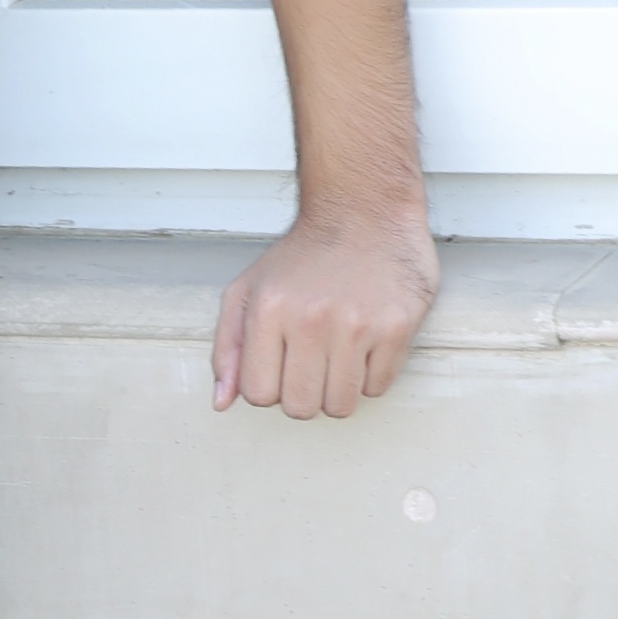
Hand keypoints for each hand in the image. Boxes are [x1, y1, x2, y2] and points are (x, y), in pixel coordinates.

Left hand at [213, 207, 437, 420]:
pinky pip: (378, 388)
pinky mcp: (396, 327)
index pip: (258, 395)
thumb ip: (227, 348)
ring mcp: (356, 325)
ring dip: (337, 390)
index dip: (269, 387)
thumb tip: (221, 402)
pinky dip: (370, 376)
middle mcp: (311, 320)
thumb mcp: (247, 290)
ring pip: (341, 406)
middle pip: (300, 408)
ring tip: (337, 354)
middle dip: (303, 393)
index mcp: (268, 311)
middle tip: (310, 363)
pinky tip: (364, 344)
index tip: (280, 366)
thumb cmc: (303, 256)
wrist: (364, 211)